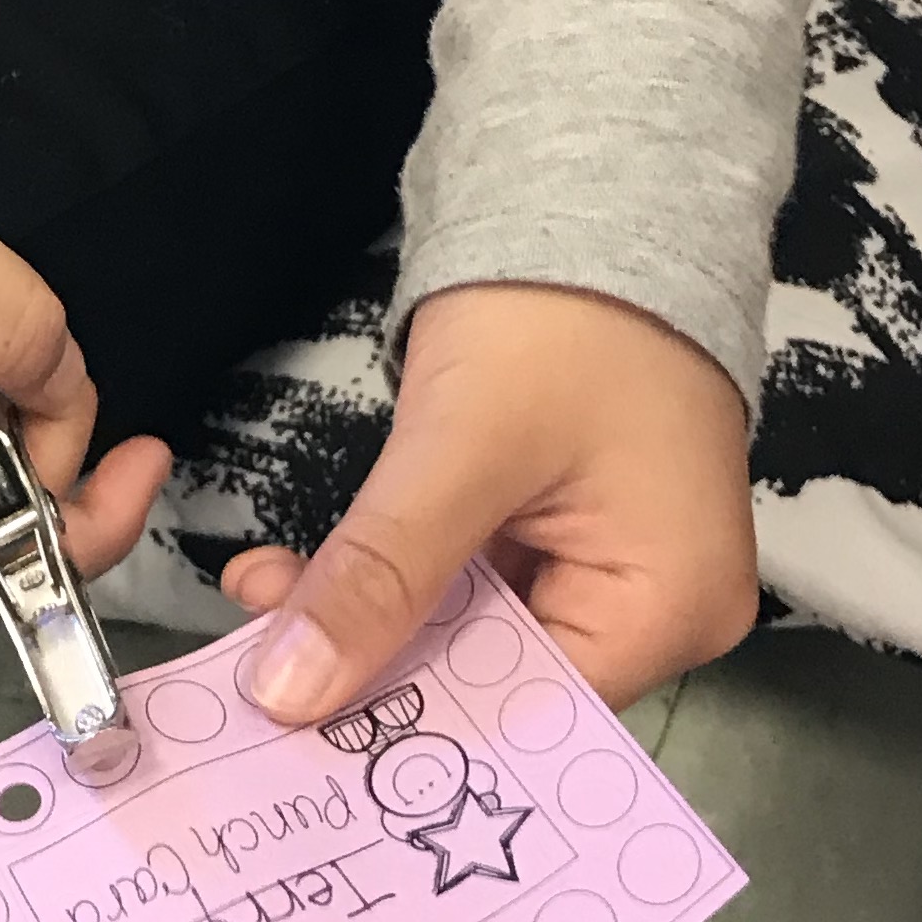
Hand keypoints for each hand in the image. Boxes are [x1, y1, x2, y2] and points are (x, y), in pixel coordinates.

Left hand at [221, 282, 758, 724]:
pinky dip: (393, 581)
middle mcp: (658, 607)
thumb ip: (380, 577)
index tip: (295, 738)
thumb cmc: (560, 309)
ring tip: (261, 610)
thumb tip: (291, 695)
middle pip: (500, 681)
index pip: (531, 714)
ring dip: (369, 623)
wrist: (590, 184)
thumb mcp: (459, 448)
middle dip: (375, 671)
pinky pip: (473, 583)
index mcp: (669, 606)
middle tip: (252, 676)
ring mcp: (612, 564)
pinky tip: (305, 580)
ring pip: (471, 633)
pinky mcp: (565, 526)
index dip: (412, 727)